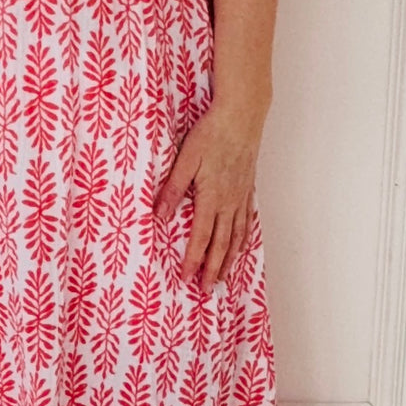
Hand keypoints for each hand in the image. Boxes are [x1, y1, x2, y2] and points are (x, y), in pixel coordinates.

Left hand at [152, 94, 267, 290]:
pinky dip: (244, 238)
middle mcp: (229, 202)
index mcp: (211, 197)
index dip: (193, 260)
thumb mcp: (185, 159)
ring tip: (224, 276)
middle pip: (221, 243)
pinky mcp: (248, 188)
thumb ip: (172, 188)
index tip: (187, 279)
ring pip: (236, 236)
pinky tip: (242, 246)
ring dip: (229, 259)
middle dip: (213, 269)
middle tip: (207, 290)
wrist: (242, 116)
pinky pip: (247, 220)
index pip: (200, 237)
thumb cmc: (211, 133)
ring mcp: (241, 196)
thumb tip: (158, 215)